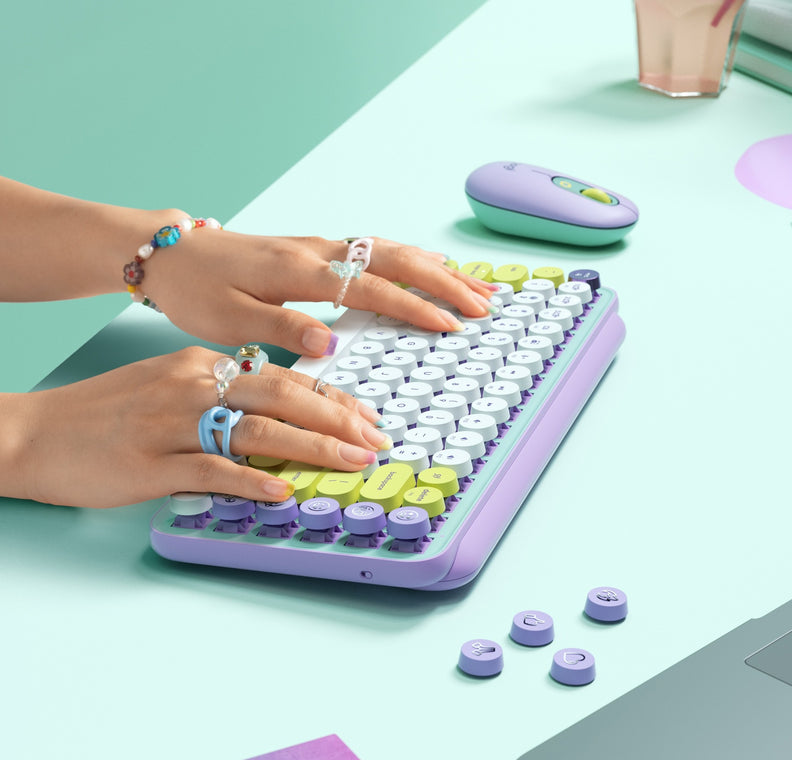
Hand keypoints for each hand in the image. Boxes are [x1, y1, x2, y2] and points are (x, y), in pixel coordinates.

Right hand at [11, 347, 389, 507]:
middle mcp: (194, 386)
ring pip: (256, 430)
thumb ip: (224, 397)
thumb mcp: (171, 386)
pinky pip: (210, 470)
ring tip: (351, 462)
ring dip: (311, 447)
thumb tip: (277, 419)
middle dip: (338, 419)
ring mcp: (173, 424)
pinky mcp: (151, 462)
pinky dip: (250, 480)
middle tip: (376, 440)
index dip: (332, 398)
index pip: (283, 377)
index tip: (366, 417)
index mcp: (203, 365)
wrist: (36, 432)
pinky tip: (281, 490)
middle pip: (282, 397)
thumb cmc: (107, 413)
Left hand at [140, 232, 496, 355]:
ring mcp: (318, 246)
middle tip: (483, 303)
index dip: (413, 307)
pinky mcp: (314, 250)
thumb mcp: (229, 319)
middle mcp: (316, 251)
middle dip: (443, 281)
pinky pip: (373, 249)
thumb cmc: (196, 290)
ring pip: (389, 250)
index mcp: (298, 270)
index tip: (450, 325)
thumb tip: (331, 342)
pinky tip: (427, 266)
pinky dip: (409, 259)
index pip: (370, 286)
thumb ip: (282, 328)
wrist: (170, 255)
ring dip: (434, 268)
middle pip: (394, 258)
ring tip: (472, 285)